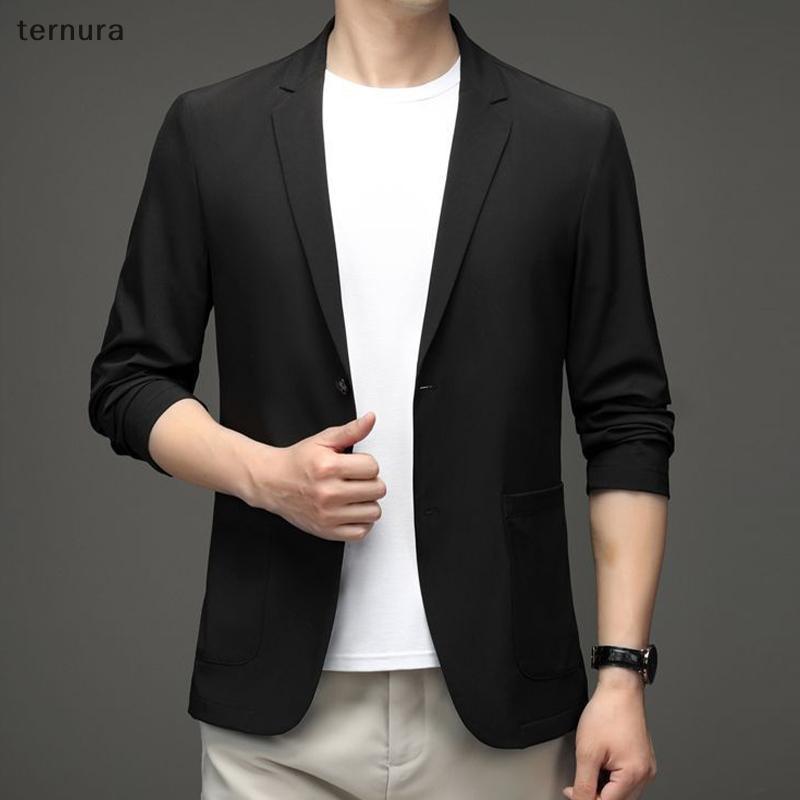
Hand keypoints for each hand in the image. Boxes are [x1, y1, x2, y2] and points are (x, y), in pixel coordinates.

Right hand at [242, 411, 386, 541]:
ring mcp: (328, 514)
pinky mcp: (327, 530)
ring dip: (368, 502)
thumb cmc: (297, 463)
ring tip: (354, 494)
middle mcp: (328, 493)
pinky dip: (361, 522)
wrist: (272, 482)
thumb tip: (370, 420)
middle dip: (370, 482)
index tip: (357, 465)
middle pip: (377, 489)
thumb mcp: (323, 440)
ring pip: (373, 511)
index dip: (367, 463)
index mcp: (328, 467)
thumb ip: (350, 431)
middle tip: (356, 479)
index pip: (372, 467)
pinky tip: (352, 510)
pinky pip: (361, 532)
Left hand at [563, 668, 656, 799]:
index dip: (586, 799)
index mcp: (634, 775)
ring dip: (605, 787)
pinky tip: (602, 765)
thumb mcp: (587, 752)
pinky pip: (627, 779)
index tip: (571, 791)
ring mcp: (646, 767)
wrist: (620, 688)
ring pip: (623, 793)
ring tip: (592, 768)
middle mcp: (644, 774)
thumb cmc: (607, 712)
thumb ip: (584, 783)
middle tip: (579, 780)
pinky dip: (612, 778)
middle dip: (597, 794)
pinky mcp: (643, 760)